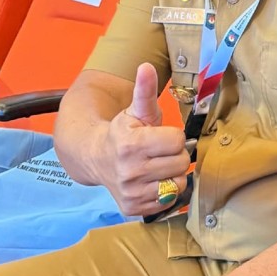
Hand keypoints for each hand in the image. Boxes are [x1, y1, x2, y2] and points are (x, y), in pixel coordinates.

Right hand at [102, 63, 190, 215]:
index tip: (160, 135)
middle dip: (174, 154)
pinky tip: (153, 180)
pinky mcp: (133, 208)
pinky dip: (166, 190)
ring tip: (157, 165)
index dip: (173, 136)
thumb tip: (146, 66)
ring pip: (178, 183)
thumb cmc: (123, 131)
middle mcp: (130, 172)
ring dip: (172, 173)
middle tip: (160, 151)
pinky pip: (169, 201)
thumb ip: (144, 90)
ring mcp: (131, 193)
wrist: (96, 158)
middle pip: (181, 163)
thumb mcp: (135, 110)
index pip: (177, 141)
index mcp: (131, 145)